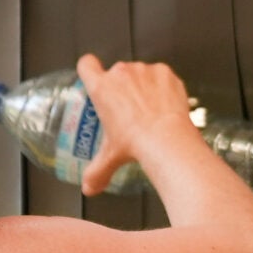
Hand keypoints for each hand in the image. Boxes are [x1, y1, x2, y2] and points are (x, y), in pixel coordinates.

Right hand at [76, 55, 196, 196]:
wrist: (166, 138)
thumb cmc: (136, 142)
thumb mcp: (111, 157)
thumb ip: (97, 172)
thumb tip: (89, 189)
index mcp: (101, 88)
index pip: (86, 64)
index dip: (89, 69)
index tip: (94, 76)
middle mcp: (121, 73)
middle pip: (117, 72)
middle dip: (122, 86)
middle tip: (128, 108)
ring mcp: (144, 70)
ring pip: (140, 73)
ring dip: (143, 85)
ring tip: (150, 108)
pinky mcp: (165, 72)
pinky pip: (161, 75)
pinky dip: (162, 85)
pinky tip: (164, 103)